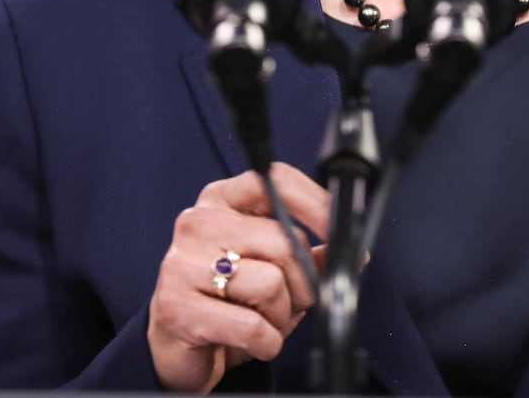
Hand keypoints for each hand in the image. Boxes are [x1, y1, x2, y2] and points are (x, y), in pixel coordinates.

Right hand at [146, 163, 328, 392]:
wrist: (179, 347)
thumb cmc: (228, 302)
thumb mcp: (273, 271)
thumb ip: (310, 256)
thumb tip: (353, 252)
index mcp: (222, 200)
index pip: (276, 181)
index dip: (317, 204)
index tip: (339, 232)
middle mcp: (198, 222)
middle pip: (284, 242)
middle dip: (303, 284)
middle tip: (292, 302)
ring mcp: (182, 263)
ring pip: (271, 285)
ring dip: (281, 316)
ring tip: (262, 321)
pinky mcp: (176, 307)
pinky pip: (252, 326)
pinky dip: (266, 342)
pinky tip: (250, 340)